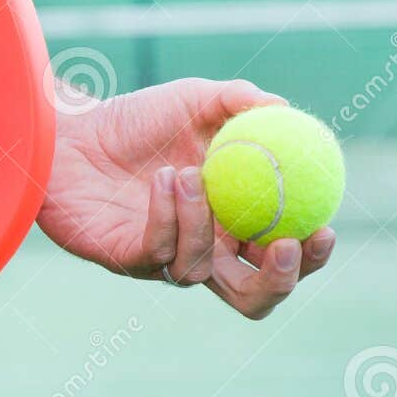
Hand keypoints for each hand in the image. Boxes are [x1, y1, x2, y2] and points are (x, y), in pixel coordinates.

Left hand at [36, 77, 335, 319]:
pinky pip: (157, 252)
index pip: (281, 257)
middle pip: (252, 297)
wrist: (72, 129)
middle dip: (277, 281)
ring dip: (201, 222)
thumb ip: (242, 103)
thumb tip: (288, 113)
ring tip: (185, 170)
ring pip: (199, 271)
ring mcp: (162, 258)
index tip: (324, 229)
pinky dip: (167, 216)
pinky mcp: (125, 258)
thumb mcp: (196, 99)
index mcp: (232, 223)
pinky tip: (162, 178)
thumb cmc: (136, 118)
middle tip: (285, 245)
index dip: (309, 257)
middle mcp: (202, 249)